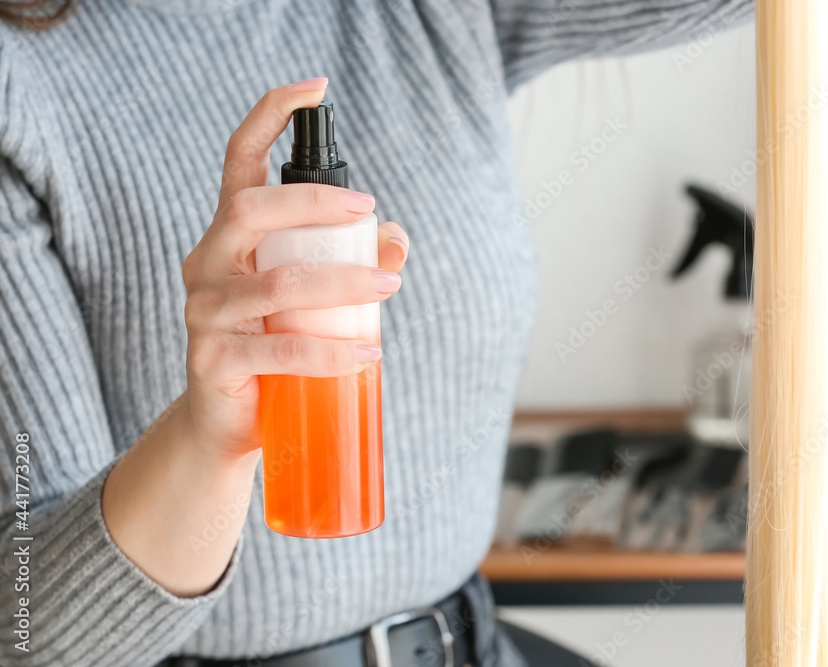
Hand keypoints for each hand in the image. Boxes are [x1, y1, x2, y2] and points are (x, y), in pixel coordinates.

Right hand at [180, 78, 408, 459]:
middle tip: (368, 212)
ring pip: (276, 283)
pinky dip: (331, 352)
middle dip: (313, 203)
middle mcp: (207, 263)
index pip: (239, 161)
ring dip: (341, 283)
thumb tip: (396, 239)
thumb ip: (351, 259)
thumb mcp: (312, 294)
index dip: (270, 118)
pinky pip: (280, 349)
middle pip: (251, 210)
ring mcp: (204, 313)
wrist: (231, 421)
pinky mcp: (214, 361)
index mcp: (229, 236)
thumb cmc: (275, 343)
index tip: (314, 90)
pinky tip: (368, 353)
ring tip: (388, 288)